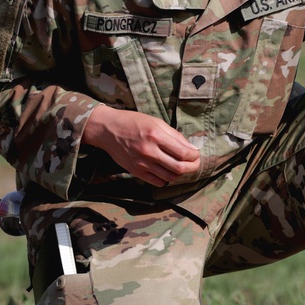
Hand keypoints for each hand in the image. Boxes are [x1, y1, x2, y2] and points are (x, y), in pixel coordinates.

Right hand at [82, 105, 200, 186]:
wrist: (107, 130)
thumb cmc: (133, 122)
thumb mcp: (156, 122)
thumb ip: (175, 136)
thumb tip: (191, 148)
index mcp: (156, 136)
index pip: (184, 153)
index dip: (195, 156)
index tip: (196, 154)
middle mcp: (149, 151)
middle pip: (179, 168)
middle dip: (192, 167)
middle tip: (194, 163)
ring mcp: (141, 163)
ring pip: (170, 177)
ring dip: (179, 174)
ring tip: (181, 166)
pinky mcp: (135, 171)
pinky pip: (157, 182)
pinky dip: (166, 179)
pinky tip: (166, 170)